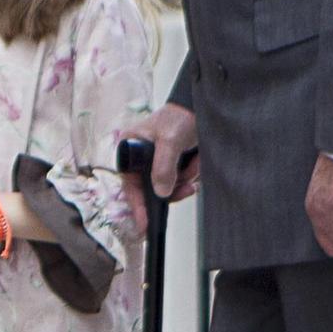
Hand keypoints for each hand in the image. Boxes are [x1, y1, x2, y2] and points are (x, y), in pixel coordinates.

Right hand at [118, 103, 199, 232]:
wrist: (203, 107)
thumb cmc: (180, 117)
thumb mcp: (169, 141)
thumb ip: (163, 167)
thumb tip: (160, 193)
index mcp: (130, 147)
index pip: (130, 183)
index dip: (137, 204)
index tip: (144, 224)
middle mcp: (141, 157)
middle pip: (151, 188)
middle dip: (172, 188)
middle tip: (188, 187)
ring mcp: (158, 161)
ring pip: (169, 186)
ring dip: (185, 179)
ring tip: (194, 164)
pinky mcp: (174, 163)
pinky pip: (181, 180)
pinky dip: (191, 175)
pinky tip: (196, 163)